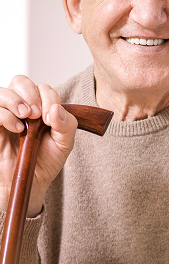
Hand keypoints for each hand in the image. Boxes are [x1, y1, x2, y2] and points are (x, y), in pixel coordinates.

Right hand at [0, 75, 77, 216]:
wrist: (31, 182)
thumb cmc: (47, 161)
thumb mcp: (65, 143)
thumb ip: (67, 125)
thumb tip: (56, 109)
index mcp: (41, 107)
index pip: (43, 88)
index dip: (49, 98)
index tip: (51, 118)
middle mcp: (22, 107)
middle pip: (21, 81)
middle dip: (31, 93)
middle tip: (37, 113)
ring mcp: (5, 115)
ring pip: (3, 91)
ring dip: (16, 100)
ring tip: (27, 117)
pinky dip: (5, 115)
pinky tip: (17, 128)